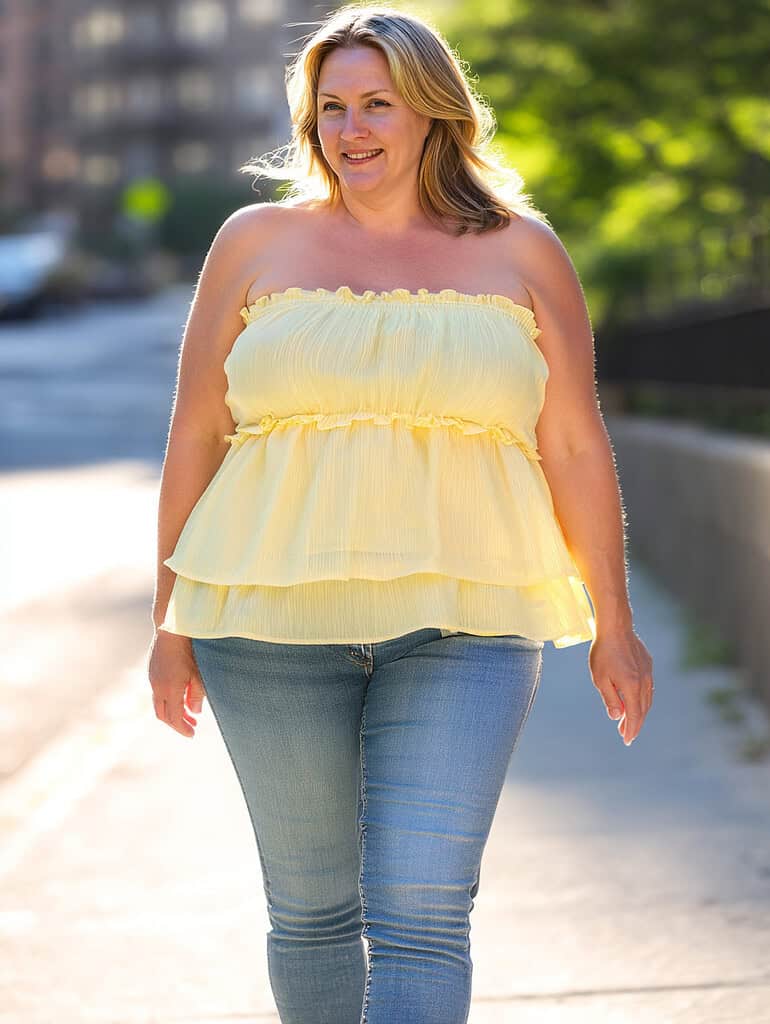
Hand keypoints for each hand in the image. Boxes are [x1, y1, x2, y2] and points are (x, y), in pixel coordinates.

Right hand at [147, 629, 206, 737]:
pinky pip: (157, 693)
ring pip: (158, 704)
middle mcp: (157, 687)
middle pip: (163, 715)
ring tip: (188, 713)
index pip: (174, 717)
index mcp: (170, 689)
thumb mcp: (198, 673)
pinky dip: (167, 700)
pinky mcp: (151, 673)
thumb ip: (197, 694)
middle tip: (191, 726)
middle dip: (177, 723)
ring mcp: (152, 680)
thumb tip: (195, 712)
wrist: (171, 629)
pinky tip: (179, 697)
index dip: (183, 728)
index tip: (192, 734)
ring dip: (172, 712)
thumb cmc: (188, 650)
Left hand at [589, 626, 653, 745]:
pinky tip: (634, 700)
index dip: (630, 729)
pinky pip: (647, 688)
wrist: (616, 627)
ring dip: (638, 712)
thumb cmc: (604, 653)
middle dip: (634, 724)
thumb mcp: (600, 679)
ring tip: (628, 720)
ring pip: (646, 699)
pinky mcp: (647, 665)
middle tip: (626, 735)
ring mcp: (647, 673)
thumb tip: (615, 716)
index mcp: (632, 687)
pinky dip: (641, 699)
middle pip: (642, 710)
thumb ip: (609, 699)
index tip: (627, 740)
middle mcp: (643, 682)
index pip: (633, 715)